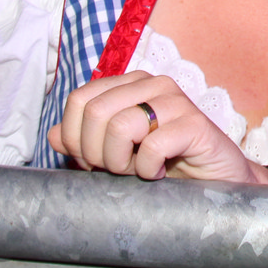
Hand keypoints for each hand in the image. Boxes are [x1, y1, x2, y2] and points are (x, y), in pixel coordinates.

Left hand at [46, 71, 266, 182]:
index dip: (75, 138)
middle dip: (95, 153)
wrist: (215, 183)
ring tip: (138, 170)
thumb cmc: (166, 166)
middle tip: (116, 169)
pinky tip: (160, 173)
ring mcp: (176, 100)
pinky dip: (148, 169)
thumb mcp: (116, 156)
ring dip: (121, 162)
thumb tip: (52, 135)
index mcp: (129, 85)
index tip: (94, 162)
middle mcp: (152, 84)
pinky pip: (152, 146)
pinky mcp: (195, 124)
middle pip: (94, 112)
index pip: (78, 100)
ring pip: (119, 126)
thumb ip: (84, 143)